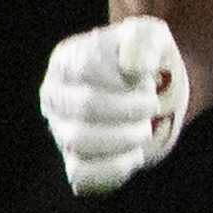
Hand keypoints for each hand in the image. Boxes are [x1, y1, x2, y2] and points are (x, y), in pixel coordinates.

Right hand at [39, 16, 188, 195]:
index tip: (149, 79)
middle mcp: (55, 97)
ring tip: (145, 130)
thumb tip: (134, 67)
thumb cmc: (147, 61)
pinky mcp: (76, 164)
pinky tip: (135, 156)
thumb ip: (143, 41)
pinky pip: (82, 176)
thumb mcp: (151, 36)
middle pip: (84, 106)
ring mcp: (62, 132)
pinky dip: (114, 169)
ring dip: (124, 137)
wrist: (157, 93)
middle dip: (129, 109)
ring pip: (79, 142)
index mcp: (66, 61)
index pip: (87, 68)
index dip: (125, 78)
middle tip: (153, 105)